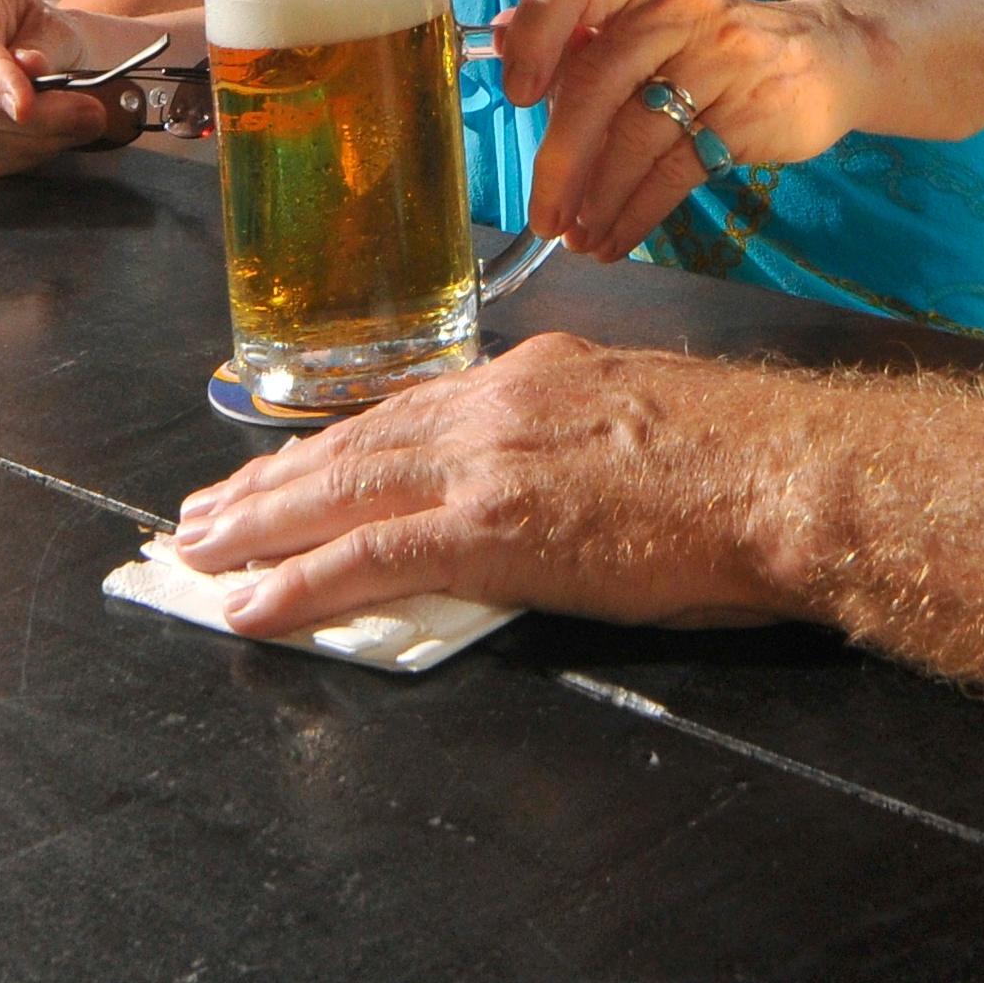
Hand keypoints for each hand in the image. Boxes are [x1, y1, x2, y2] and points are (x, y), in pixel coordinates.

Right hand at [0, 0, 142, 177]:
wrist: (49, 53)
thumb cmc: (48, 33)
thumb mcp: (59, 25)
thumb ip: (45, 46)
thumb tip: (32, 67)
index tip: (26, 106)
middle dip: (40, 117)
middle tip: (92, 113)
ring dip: (41, 140)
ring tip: (83, 123)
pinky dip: (30, 155)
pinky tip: (56, 137)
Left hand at [168, 335, 801, 634]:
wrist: (784, 473)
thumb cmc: (745, 464)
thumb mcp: (643, 421)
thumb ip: (578, 440)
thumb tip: (553, 477)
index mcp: (533, 379)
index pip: (409, 410)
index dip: (337, 444)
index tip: (288, 465)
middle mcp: (495, 405)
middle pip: (355, 442)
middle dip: (272, 480)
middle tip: (204, 510)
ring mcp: (486, 464)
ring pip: (341, 489)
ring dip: (259, 523)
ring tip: (199, 549)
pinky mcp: (491, 529)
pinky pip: (369, 556)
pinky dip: (300, 582)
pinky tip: (250, 604)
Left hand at [495, 0, 841, 256]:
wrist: (829, 56)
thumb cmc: (716, 45)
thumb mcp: (653, 23)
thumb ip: (582, 34)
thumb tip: (499, 35)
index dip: (535, 30)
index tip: (518, 91)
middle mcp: (676, 12)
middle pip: (598, 80)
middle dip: (559, 158)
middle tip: (542, 214)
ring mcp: (719, 61)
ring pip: (636, 137)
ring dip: (595, 200)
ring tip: (575, 238)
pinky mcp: (748, 114)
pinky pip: (676, 172)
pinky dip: (635, 214)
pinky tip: (615, 239)